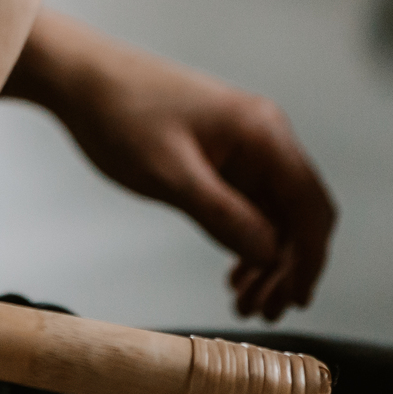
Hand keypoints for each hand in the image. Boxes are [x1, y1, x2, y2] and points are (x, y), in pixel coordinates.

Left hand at [16, 24, 335, 321]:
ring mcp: (244, 148)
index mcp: (262, 132)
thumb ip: (224, 216)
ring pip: (276, 215)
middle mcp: (263, 137)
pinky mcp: (223, 157)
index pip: (310, 205)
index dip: (310, 259)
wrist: (82, 79)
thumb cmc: (121, 114)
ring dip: (268, 262)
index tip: (296, 302)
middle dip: (288, 268)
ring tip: (247, 304)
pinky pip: (250, 207)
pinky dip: (248, 242)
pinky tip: (235, 274)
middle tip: (263, 314)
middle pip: (299, 214)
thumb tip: (273, 257)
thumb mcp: (170, 174)